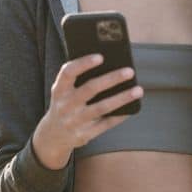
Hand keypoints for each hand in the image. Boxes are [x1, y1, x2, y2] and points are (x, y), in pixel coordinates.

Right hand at [32, 54, 143, 169]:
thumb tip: (110, 65)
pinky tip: (132, 107)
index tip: (101, 57)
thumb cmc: (65, 103)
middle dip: (111, 79)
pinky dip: (120, 115)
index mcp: (59, 90)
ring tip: (138, 90)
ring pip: (102, 107)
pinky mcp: (84, 134)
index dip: (83, 63)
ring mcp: (74, 121)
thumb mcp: (64, 91)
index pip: (68, 73)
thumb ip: (79, 79)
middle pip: (90, 89)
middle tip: (129, 71)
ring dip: (122, 98)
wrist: (54, 135)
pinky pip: (106, 123)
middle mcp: (65, 105)